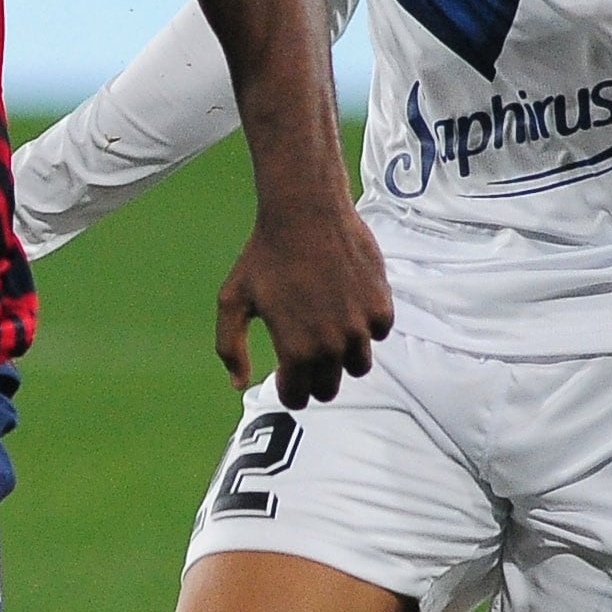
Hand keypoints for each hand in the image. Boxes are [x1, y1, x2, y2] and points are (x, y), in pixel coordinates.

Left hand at [215, 191, 392, 407]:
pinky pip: (378, 333)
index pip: (298, 398)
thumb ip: (230, 348)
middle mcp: (330, 346)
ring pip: (358, 366)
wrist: (305, 212)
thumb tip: (238, 384)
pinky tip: (347, 302)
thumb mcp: (232, 301)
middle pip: (329, 389)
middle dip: (315, 378)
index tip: (284, 372)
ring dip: (343, 355)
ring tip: (327, 327)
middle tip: (306, 351)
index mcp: (295, 351)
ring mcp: (359, 327)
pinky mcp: (381, 306)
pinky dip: (365, 324)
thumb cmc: (264, 255)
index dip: (288, 389)